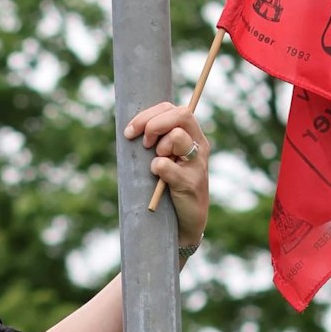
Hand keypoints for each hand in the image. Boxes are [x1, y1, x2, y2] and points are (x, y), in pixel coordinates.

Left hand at [123, 101, 209, 250]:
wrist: (183, 223)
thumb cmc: (169, 185)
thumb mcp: (163, 157)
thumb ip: (156, 139)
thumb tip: (131, 126)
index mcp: (192, 135)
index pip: (172, 108)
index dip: (148, 114)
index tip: (130, 131)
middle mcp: (199, 146)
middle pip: (181, 115)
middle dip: (153, 125)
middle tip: (144, 144)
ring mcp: (198, 164)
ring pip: (178, 137)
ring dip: (160, 148)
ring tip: (158, 163)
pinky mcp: (192, 183)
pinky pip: (167, 166)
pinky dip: (158, 170)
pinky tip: (161, 181)